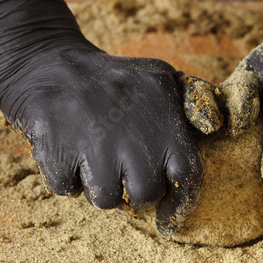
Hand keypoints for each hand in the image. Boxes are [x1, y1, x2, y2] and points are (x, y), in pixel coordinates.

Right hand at [0, 0, 205, 234]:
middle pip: (144, 194)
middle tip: (122, 174)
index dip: (180, 195)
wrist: (46, 61)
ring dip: (97, 187)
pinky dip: (65, 178)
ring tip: (92, 161)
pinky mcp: (56, 146)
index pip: (186, 171)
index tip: (167, 202)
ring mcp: (92, 139)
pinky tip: (67, 153)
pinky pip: (67, 189)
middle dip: (133, 193)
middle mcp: (131, 128)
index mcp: (161, 113)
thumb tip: (216, 128)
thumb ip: (190, 105)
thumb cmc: (112, 80)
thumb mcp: (157, 78)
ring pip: (105, 199)